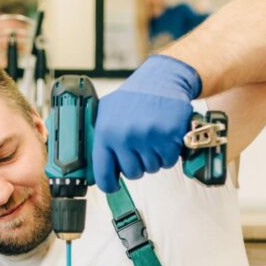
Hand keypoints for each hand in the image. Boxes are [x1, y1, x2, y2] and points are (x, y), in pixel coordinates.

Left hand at [92, 55, 201, 192]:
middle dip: (138, 163)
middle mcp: (125, 136)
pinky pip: (169, 161)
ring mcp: (147, 136)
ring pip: (152, 168)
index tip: (113, 186)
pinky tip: (165, 136)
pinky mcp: (169, 135)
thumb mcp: (107, 114)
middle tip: (141, 145)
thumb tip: (95, 171)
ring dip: (155, 157)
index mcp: (105, 132)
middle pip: (132, 173)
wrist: (162, 79)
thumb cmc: (134, 98)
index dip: (109, 184)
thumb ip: (101, 141)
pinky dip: (169, 153)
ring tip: (153, 137)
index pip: (103, 174)